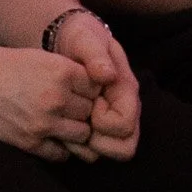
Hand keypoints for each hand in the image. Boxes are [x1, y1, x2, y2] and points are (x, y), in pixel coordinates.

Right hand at [0, 44, 105, 162]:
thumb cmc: (1, 66)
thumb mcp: (40, 58)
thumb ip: (68, 71)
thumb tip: (95, 86)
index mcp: (62, 71)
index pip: (98, 87)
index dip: (90, 90)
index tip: (82, 91)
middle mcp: (57, 98)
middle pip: (92, 111)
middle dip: (85, 110)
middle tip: (72, 108)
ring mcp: (44, 123)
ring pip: (82, 134)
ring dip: (76, 130)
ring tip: (63, 123)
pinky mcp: (29, 142)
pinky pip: (60, 154)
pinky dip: (61, 149)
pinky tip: (52, 138)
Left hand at [52, 12, 140, 160]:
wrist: (70, 39)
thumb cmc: (80, 38)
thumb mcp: (86, 39)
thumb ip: (96, 56)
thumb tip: (107, 76)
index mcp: (126, 89)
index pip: (125, 124)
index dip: (105, 123)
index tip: (90, 107)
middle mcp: (124, 108)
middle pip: (125, 147)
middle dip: (100, 144)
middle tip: (80, 127)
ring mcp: (112, 118)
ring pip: (113, 153)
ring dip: (90, 150)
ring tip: (71, 133)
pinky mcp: (98, 125)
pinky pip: (96, 150)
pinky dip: (81, 148)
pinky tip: (65, 133)